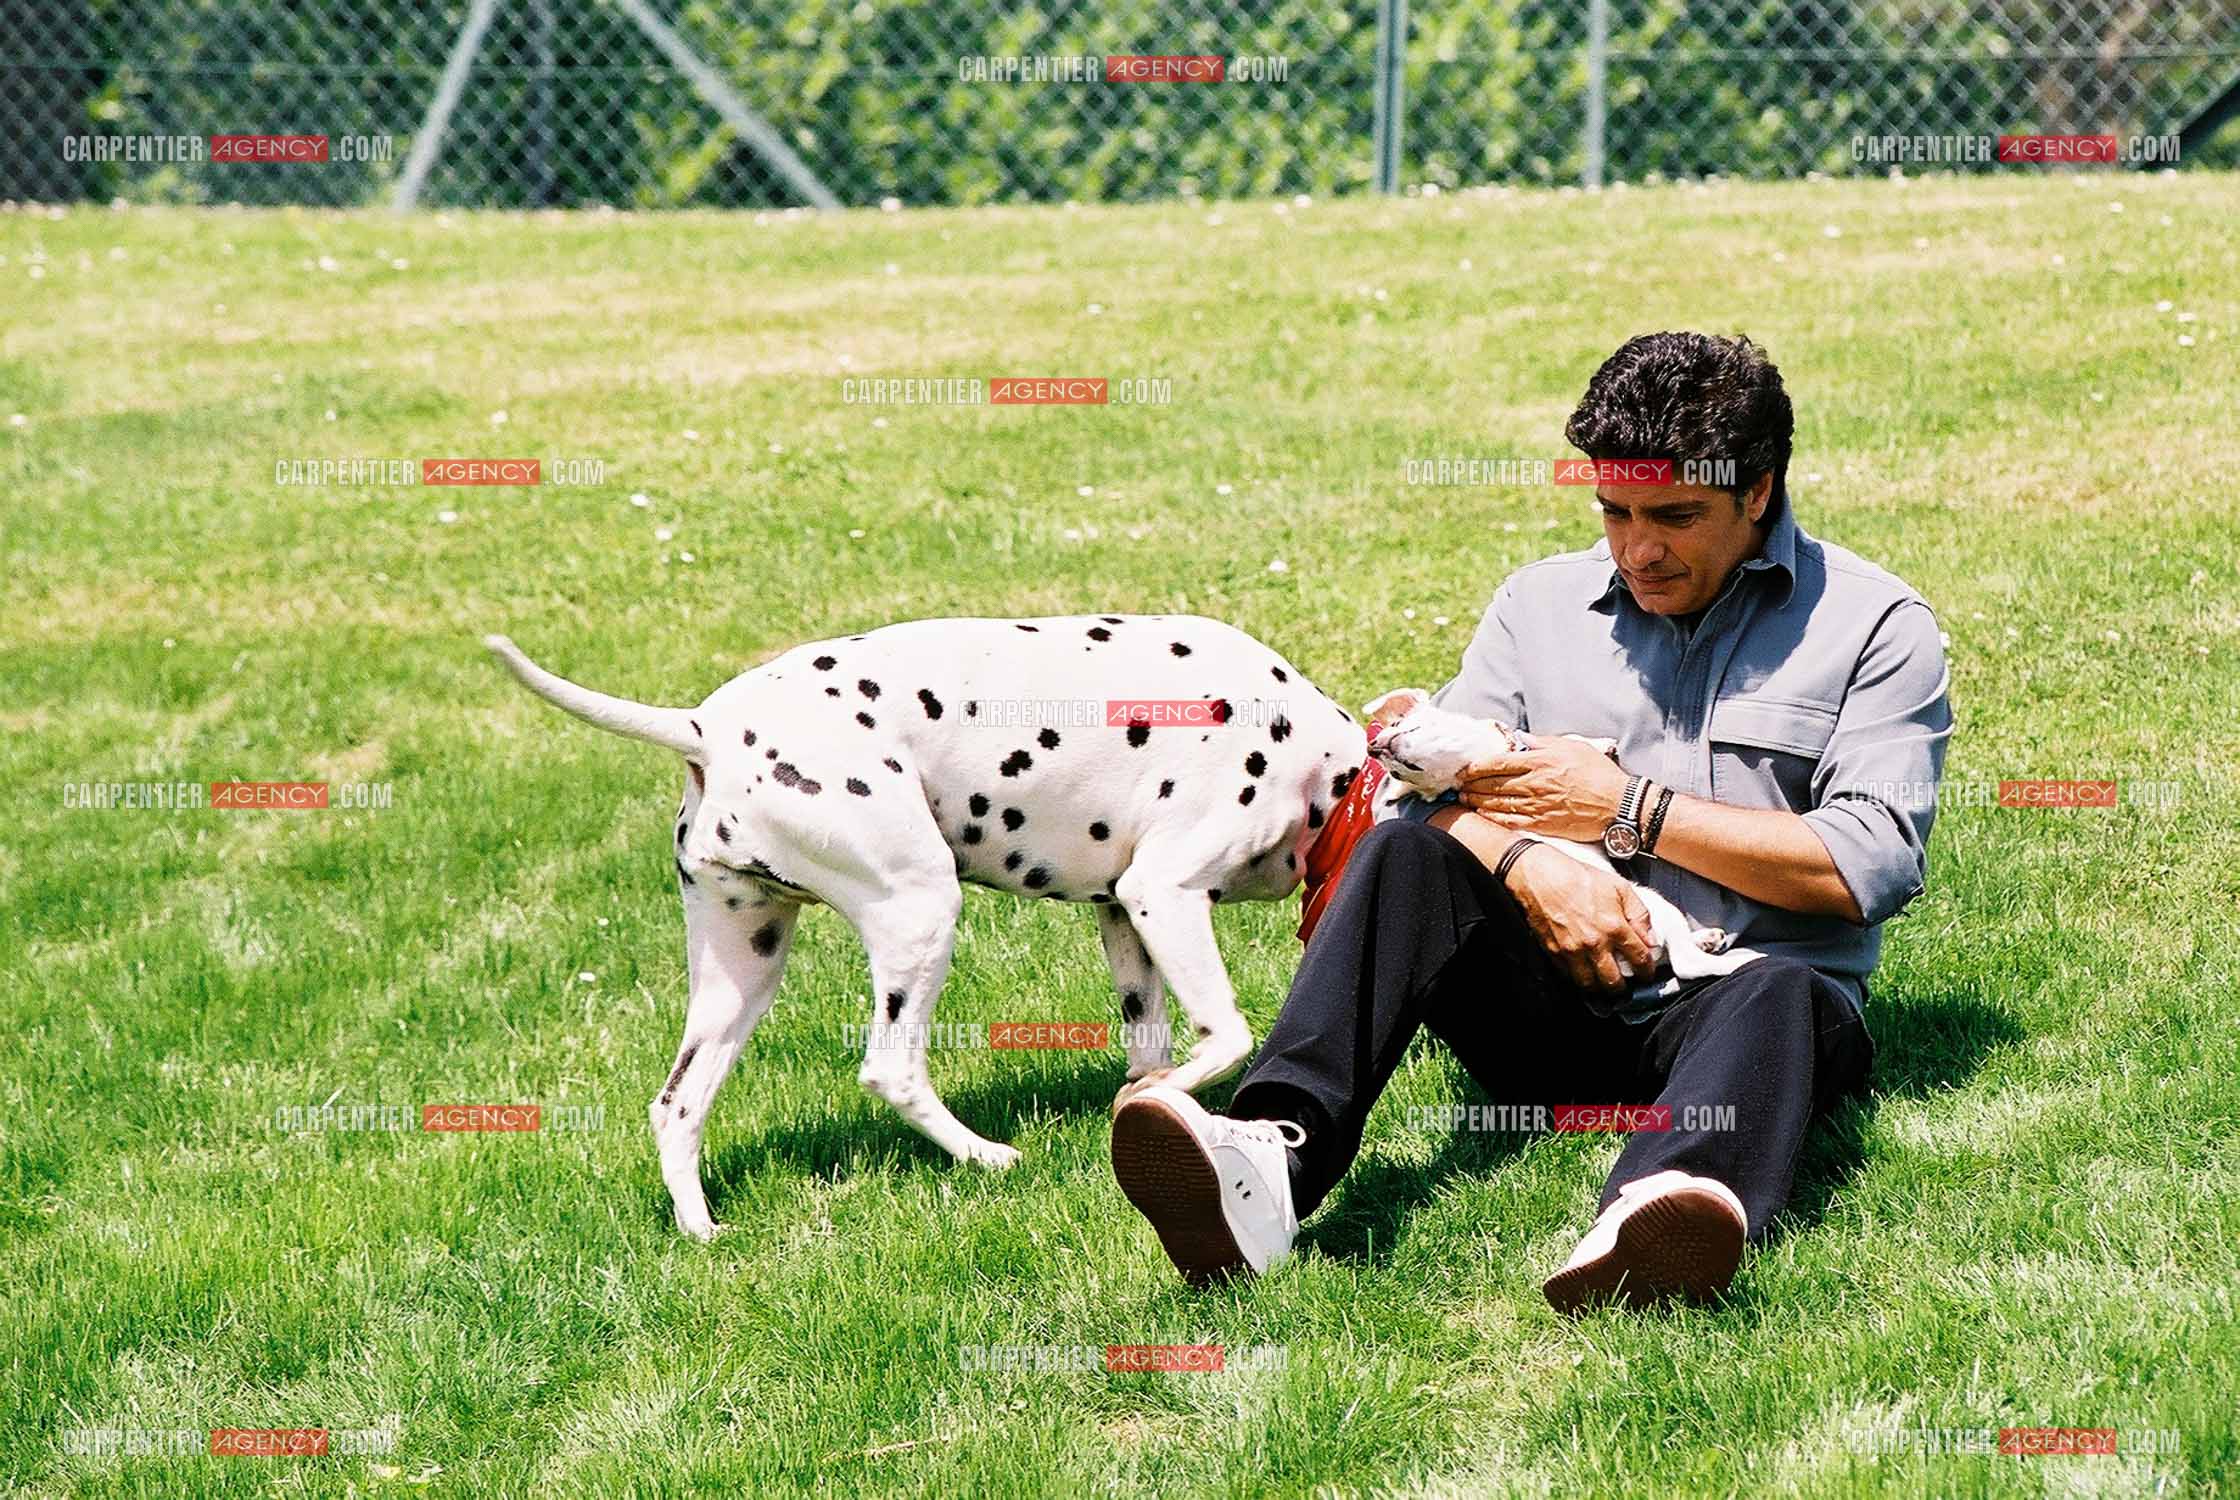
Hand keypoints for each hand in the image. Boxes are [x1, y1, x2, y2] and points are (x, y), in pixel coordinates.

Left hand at [1454, 732, 1630, 841]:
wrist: (1619, 805)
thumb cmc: (1598, 773)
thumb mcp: (1572, 746)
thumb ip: (1543, 742)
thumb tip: (1521, 739)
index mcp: (1539, 761)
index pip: (1497, 762)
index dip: (1476, 766)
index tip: (1463, 769)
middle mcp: (1534, 783)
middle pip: (1492, 784)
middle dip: (1470, 784)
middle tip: (1456, 785)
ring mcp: (1537, 805)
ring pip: (1497, 803)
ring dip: (1476, 801)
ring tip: (1463, 800)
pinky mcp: (1542, 824)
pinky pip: (1510, 822)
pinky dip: (1492, 818)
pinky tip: (1482, 816)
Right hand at [1502, 843, 1656, 992]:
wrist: (1540, 876)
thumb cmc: (1576, 877)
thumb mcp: (1619, 887)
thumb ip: (1639, 914)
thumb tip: (1650, 938)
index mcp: (1614, 927)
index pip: (1639, 959)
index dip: (1647, 970)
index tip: (1647, 972)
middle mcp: (1593, 943)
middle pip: (1613, 981)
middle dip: (1623, 986)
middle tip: (1626, 982)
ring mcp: (1572, 950)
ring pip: (1589, 985)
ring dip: (1599, 986)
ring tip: (1604, 980)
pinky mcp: (1553, 952)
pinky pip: (1568, 976)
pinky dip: (1578, 977)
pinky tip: (1584, 970)